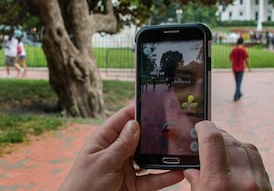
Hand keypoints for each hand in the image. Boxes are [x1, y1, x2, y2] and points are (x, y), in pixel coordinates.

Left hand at [58, 105, 183, 190]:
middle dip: (155, 133)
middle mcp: (117, 152)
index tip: (154, 103)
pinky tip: (177, 172)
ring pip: (149, 158)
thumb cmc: (83, 187)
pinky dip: (165, 177)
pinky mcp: (134, 185)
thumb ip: (121, 144)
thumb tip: (136, 124)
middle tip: (173, 126)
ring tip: (178, 150)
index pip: (123, 120)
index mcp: (104, 140)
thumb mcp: (103, 162)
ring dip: (162, 156)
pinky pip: (153, 179)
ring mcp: (127, 168)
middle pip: (140, 138)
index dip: (137, 110)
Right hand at [184, 121, 271, 190]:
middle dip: (217, 136)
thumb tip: (192, 170)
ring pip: (246, 146)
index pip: (212, 138)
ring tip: (222, 152)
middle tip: (207, 140)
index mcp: (218, 183)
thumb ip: (196, 182)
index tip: (200, 126)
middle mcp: (242, 180)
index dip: (205, 127)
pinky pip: (257, 160)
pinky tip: (237, 163)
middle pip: (229, 140)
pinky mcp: (268, 186)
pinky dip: (246, 156)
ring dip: (233, 144)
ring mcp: (259, 182)